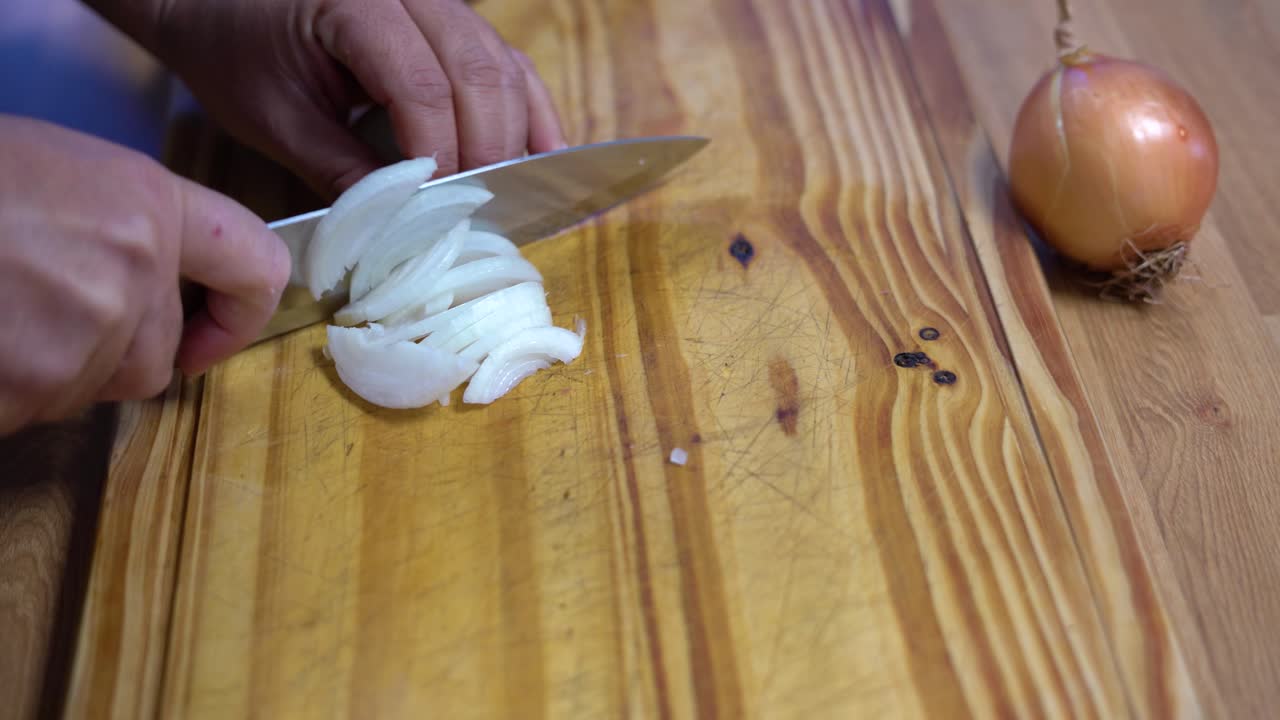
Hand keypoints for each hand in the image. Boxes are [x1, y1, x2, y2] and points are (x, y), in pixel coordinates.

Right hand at [0, 115, 289, 434]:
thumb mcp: (59, 172)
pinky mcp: (29, 389)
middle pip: (155, 357)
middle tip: (37, 307)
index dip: (241, 312)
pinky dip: (7, 393)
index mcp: (148, 206)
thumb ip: (127, 230)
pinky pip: (33, 413)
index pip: (255, 266)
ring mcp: (80, 338)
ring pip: (91, 390)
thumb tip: (158, 283)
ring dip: (48, 370)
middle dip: (108, 351)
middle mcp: (132, 275)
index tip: (214, 335)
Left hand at [91, 0, 566, 199]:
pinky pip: (509, 62)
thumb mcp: (275, 120)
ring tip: (504, 197)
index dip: (439, 156)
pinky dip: (529, 112)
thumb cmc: (236, 53)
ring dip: (512, 137)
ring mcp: (441, 1)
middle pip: (478, 74)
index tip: (438, 215)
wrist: (220, 1)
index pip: (422, 86)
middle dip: (483, 154)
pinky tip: (542, 154)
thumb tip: (403, 227)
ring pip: (504, 67)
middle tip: (473, 216)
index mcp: (356, 3)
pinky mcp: (455, 20)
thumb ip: (341, 170)